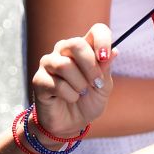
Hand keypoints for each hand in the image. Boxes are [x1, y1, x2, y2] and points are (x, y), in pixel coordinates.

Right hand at [30, 24, 114, 140]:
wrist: (72, 123)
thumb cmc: (88, 101)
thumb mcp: (103, 87)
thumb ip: (106, 69)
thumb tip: (114, 51)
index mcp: (84, 49)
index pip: (96, 30)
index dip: (103, 40)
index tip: (105, 57)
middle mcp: (64, 51)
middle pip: (75, 44)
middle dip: (90, 66)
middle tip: (96, 83)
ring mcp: (49, 64)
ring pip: (64, 65)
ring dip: (80, 84)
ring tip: (82, 93)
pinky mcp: (39, 80)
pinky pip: (56, 84)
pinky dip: (70, 95)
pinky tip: (70, 98)